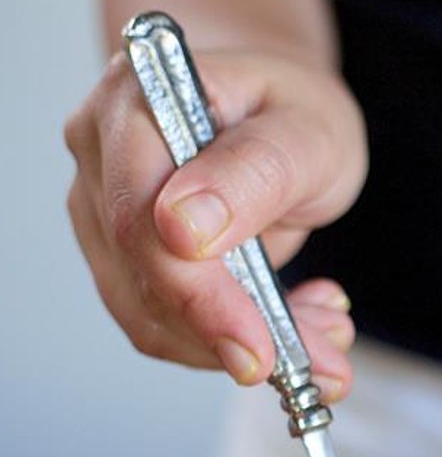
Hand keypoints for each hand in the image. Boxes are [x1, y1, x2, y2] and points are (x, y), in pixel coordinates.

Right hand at [63, 47, 367, 399]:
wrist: (281, 121)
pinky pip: (165, 323)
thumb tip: (181, 228)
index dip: (198, 295)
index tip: (258, 348)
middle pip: (141, 277)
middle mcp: (101, 154)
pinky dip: (231, 338)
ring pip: (150, 315)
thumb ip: (254, 171)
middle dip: (236, 332)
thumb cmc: (293, 113)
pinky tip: (288, 319)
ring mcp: (102, 209)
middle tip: (325, 355)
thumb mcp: (308, 132)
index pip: (140, 220)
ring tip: (320, 328)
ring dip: (240, 341)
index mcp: (138, 101)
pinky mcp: (122, 256)